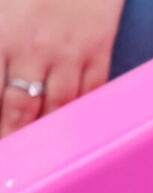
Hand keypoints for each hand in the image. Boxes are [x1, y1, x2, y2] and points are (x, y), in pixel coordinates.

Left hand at [0, 0, 123, 136]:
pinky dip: (83, 109)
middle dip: (16, 134)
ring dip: (50, 130)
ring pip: (59, 106)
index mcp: (3, 38)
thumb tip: (2, 79)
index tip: (1, 140)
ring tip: (44, 145)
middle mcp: (35, 51)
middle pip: (22, 109)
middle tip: (15, 150)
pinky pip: (92, 91)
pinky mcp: (98, 49)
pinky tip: (75, 121)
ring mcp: (71, 53)